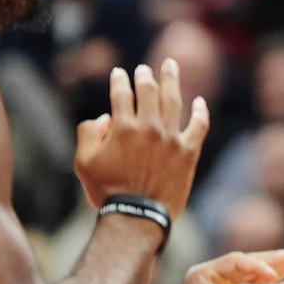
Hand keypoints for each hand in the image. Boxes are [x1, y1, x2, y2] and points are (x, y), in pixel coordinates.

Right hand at [74, 59, 208, 215]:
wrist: (136, 218)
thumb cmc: (107, 192)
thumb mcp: (83, 162)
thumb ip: (88, 133)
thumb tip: (104, 119)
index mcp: (123, 127)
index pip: (121, 94)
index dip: (119, 80)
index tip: (119, 73)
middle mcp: (149, 127)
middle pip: (149, 91)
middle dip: (145, 76)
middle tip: (144, 69)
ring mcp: (171, 138)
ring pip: (173, 100)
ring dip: (171, 80)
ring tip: (170, 66)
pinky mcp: (188, 152)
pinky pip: (198, 126)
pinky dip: (200, 112)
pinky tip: (199, 101)